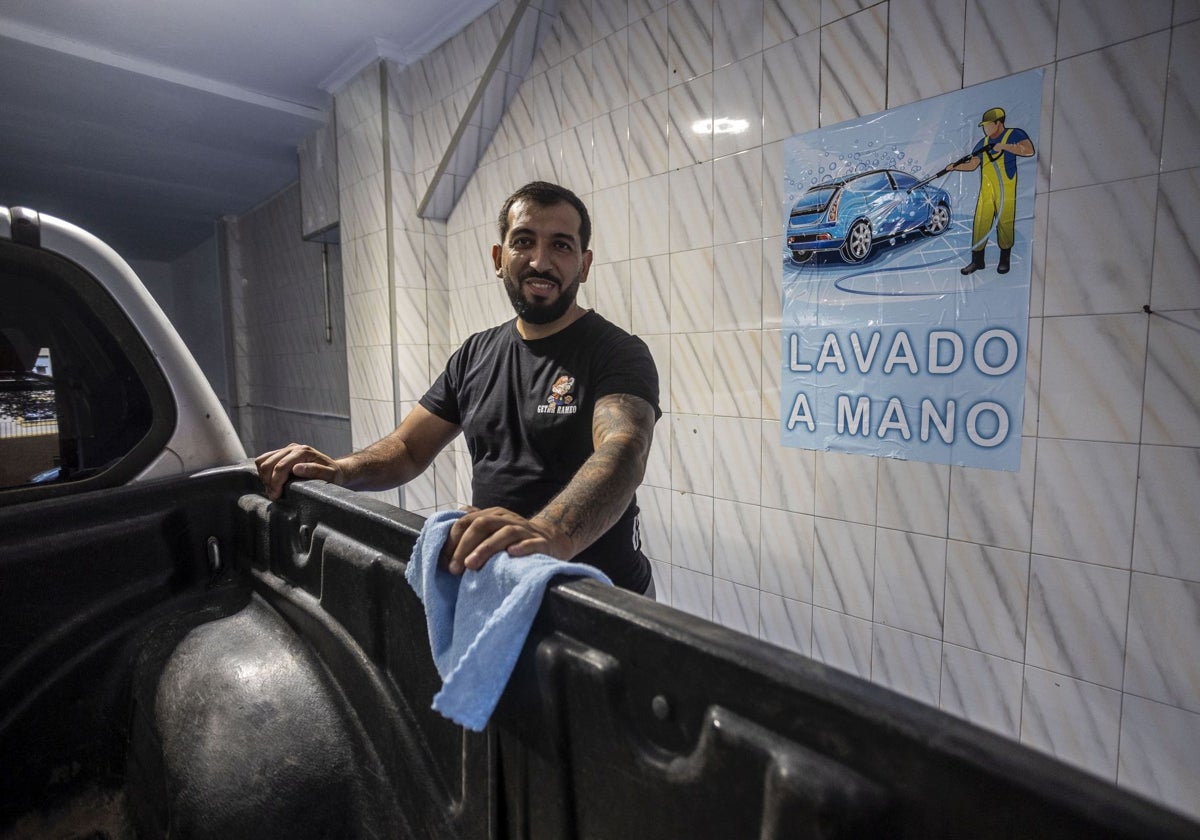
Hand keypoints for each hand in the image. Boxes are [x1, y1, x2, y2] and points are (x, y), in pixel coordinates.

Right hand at [254, 443, 343, 499]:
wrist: (333, 468)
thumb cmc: (332, 474)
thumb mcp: (330, 475)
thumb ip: (315, 471)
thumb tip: (296, 468)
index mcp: (303, 452)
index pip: (281, 466)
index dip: (275, 483)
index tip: (276, 496)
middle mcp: (293, 448)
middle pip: (268, 464)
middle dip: (268, 481)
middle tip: (274, 495)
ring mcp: (286, 449)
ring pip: (262, 461)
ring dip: (264, 477)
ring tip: (273, 489)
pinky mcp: (281, 453)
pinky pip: (264, 460)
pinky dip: (263, 472)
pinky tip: (272, 482)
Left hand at [440, 507, 571, 574]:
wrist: (551, 540)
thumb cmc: (514, 539)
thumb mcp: (492, 530)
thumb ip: (472, 526)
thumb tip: (445, 527)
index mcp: (493, 515)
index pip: (467, 521)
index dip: (453, 540)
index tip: (443, 561)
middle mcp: (507, 519)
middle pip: (482, 524)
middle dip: (465, 546)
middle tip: (454, 569)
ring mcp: (525, 530)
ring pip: (505, 533)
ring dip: (486, 548)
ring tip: (472, 565)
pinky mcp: (542, 543)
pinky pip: (533, 543)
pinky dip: (522, 547)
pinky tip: (511, 554)